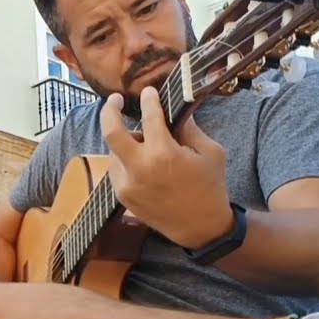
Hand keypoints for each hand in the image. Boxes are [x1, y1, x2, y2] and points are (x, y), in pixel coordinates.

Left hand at [100, 88, 233, 248]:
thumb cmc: (210, 186)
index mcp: (164, 154)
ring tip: (148, 146)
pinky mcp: (122, 196)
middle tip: (114, 100)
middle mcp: (139, 168)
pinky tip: (145, 164)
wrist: (200, 227)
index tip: (148, 92)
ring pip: (115, 151)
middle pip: (110, 132)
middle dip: (109, 111)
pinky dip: (127, 160)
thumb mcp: (210, 152)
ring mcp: (126, 184)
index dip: (149, 100)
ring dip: (128, 142)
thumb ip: (189, 129)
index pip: (149, 116)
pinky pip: (118, 168)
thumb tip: (175, 110)